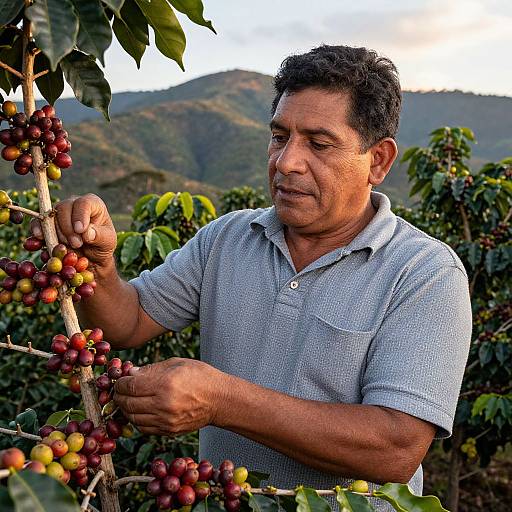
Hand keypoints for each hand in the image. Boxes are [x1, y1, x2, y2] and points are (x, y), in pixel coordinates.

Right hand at [30, 193, 116, 266]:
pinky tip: (40, 239)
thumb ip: (100, 236)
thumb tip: (87, 232)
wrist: (90, 257)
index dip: (80, 216)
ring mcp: (59, 213)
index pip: (83, 203)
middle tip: (77, 244)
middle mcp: (74, 204)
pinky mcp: (47, 224)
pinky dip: (37, 231)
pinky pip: (37, 224)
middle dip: (68, 229)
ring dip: (57, 234)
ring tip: (68, 247)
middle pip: (64, 208)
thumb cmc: (102, 245)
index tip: (81, 230)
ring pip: (51, 217)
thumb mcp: (108, 242)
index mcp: (92, 204)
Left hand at [113, 358, 229, 435]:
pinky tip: (140, 410)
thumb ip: (151, 369)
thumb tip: (130, 373)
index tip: (120, 379)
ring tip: (129, 399)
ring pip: (132, 417)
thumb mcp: (177, 363)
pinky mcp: (168, 431)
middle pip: (127, 403)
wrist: (219, 400)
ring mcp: (165, 421)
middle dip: (119, 395)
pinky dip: (136, 419)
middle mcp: (163, 404)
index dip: (120, 382)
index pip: (130, 386)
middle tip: (120, 389)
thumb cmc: (200, 376)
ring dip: (126, 408)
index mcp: (164, 384)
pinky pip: (143, 428)